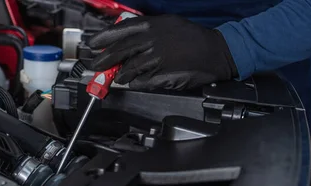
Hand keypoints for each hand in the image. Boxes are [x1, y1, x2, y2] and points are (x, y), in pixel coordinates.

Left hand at [87, 15, 237, 89]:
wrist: (217, 51)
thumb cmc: (193, 37)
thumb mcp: (168, 24)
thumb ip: (146, 29)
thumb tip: (125, 37)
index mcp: (152, 25)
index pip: (120, 31)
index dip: (103, 38)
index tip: (93, 44)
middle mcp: (152, 40)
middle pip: (119, 51)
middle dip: (104, 60)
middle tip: (97, 65)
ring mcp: (156, 58)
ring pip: (129, 68)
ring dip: (120, 74)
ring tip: (117, 77)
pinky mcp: (162, 74)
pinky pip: (142, 81)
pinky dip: (135, 82)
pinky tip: (134, 82)